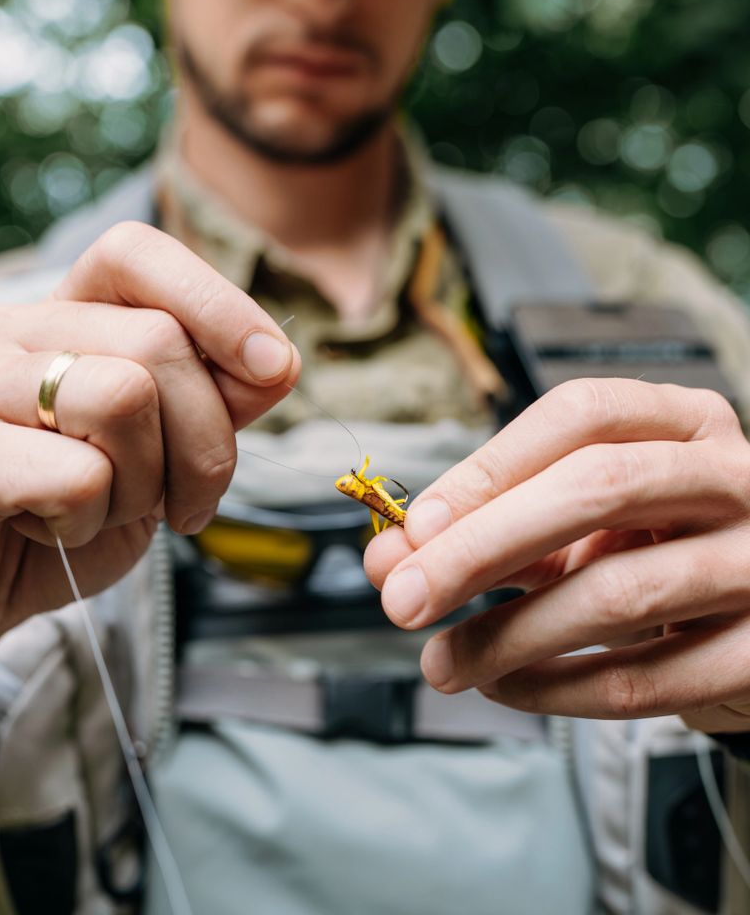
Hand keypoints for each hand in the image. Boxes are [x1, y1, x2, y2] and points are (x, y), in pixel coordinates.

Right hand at [0, 222, 298, 695]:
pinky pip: (75, 474)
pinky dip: (90, 520)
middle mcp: (14, 330)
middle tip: (185, 501)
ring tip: (106, 510)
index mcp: (66, 312)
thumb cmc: (72, 512)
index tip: (274, 368)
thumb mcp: (165, 451)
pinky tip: (51, 527)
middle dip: (205, 441)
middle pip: (159, 341)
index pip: (137, 252)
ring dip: (145, 485)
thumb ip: (218, 397)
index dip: (217, 303)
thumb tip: (276, 362)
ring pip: (123, 396)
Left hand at [365, 378, 749, 731]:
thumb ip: (496, 527)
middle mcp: (734, 478)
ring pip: (616, 592)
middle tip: (404, 598)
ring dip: (507, 636)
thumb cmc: (661, 548)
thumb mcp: (587, 520)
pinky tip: (506, 686)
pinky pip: (646, 679)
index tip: (414, 527)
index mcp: (686, 422)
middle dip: (481, 547)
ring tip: (443, 662)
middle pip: (597, 488)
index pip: (580, 416)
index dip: (488, 468)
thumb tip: (391, 556)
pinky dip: (558, 690)